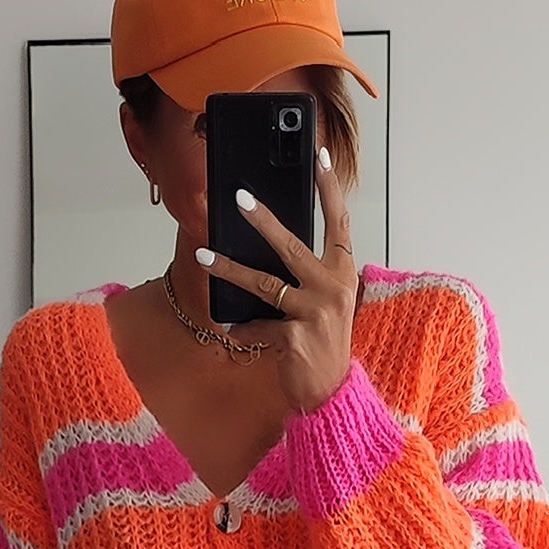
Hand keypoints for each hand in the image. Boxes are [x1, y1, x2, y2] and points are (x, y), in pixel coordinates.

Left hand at [196, 148, 357, 415]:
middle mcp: (332, 288)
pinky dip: (242, 328)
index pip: (338, 222)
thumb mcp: (325, 302)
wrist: (331, 392)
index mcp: (343, 273)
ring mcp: (314, 312)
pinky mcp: (294, 337)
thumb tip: (273, 243)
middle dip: (263, 219)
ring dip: (230, 268)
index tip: (319, 156)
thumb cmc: (324, 342)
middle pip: (292, 244)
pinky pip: (257, 325)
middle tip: (239, 197)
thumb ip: (309, 273)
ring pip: (264, 282)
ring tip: (204, 256)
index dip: (330, 188)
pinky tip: (231, 329)